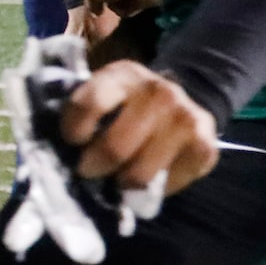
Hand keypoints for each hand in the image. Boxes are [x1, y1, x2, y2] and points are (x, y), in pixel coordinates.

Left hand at [60, 61, 217, 196]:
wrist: (181, 103)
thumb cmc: (126, 107)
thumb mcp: (103, 96)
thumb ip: (82, 116)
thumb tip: (60, 156)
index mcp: (123, 75)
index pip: (88, 105)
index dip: (74, 131)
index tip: (74, 141)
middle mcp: (159, 92)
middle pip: (114, 148)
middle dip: (93, 167)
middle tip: (90, 169)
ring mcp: (185, 119)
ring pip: (138, 174)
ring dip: (122, 181)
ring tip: (120, 173)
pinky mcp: (205, 147)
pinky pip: (166, 184)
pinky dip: (151, 189)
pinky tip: (150, 172)